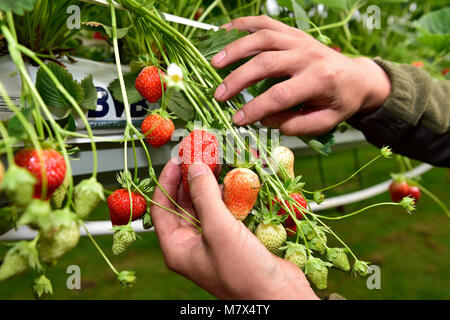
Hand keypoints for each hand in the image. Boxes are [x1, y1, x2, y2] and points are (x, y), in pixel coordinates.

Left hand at [151, 159, 317, 299]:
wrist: (279, 296)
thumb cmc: (244, 273)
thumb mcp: (219, 230)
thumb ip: (205, 196)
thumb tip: (194, 167)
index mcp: (178, 248)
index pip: (161, 208)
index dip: (166, 181)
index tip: (176, 159)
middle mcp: (192, 244)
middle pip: (183, 204)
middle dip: (189, 179)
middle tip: (197, 155)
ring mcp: (212, 241)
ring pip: (204, 206)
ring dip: (209, 184)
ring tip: (214, 162)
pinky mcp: (232, 238)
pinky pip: (223, 211)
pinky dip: (226, 195)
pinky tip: (232, 181)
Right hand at [212, 16, 390, 135]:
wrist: (358, 76)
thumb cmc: (341, 102)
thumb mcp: (326, 122)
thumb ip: (297, 125)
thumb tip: (266, 120)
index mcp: (320, 80)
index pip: (281, 94)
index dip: (256, 108)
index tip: (237, 119)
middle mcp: (309, 55)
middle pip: (267, 62)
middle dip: (239, 79)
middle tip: (219, 94)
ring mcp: (300, 40)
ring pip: (263, 37)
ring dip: (236, 49)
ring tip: (214, 63)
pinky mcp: (293, 32)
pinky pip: (265, 23)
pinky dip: (243, 25)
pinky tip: (224, 33)